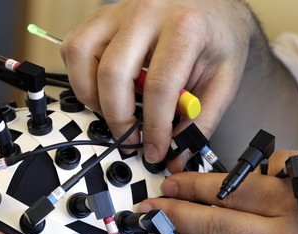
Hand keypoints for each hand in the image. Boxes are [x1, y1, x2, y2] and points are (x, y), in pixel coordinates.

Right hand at [60, 0, 257, 168]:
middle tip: (131, 138)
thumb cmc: (217, 38)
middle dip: (118, 117)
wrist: (211, 5)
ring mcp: (120, 11)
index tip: (156, 149)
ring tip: (114, 110)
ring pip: (81, 56)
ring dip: (91, 95)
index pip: (159, 86)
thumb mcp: (224, 81)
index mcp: (185, 27)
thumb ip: (201, 121)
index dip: (154, 128)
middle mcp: (148, 12)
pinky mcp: (103, 16)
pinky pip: (74, 46)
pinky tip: (103, 88)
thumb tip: (178, 154)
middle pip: (112, 73)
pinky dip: (80, 75)